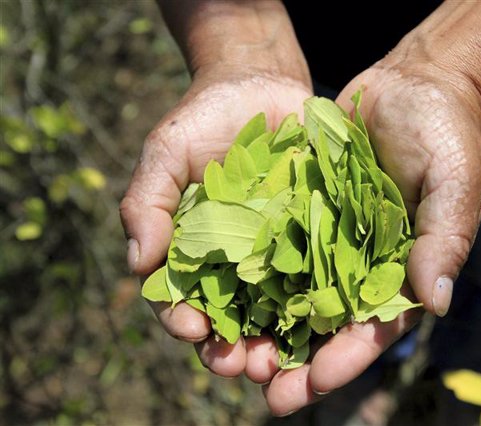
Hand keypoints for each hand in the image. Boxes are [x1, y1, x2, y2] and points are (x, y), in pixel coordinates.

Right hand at [120, 69, 311, 377]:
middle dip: (238, 349)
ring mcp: (282, 254)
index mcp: (195, 253)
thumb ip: (146, 203)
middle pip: (236, 320)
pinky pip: (326, 275)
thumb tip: (136, 262)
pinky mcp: (322, 238)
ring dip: (283, 342)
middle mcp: (239, 263)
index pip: (184, 300)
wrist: (261, 87)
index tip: (193, 330)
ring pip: (282, 311)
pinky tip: (331, 323)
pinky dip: (326, 303)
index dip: (185, 320)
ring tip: (287, 362)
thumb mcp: (166, 153)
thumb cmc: (204, 120)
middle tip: (246, 366)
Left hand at [261, 62, 480, 414]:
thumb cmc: (447, 133)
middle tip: (261, 392)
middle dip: (297, 360)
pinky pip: (279, 245)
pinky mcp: (307, 210)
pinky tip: (223, 292)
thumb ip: (445, 240)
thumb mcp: (457, 182)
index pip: (376, 327)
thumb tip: (433, 305)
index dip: (345, 359)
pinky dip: (255, 271)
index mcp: (406, 269)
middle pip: (329, 323)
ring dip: (267, 325)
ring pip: (296, 292)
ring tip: (230, 354)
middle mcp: (366, 262)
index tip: (309, 385)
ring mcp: (333, 238)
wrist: (415, 83)